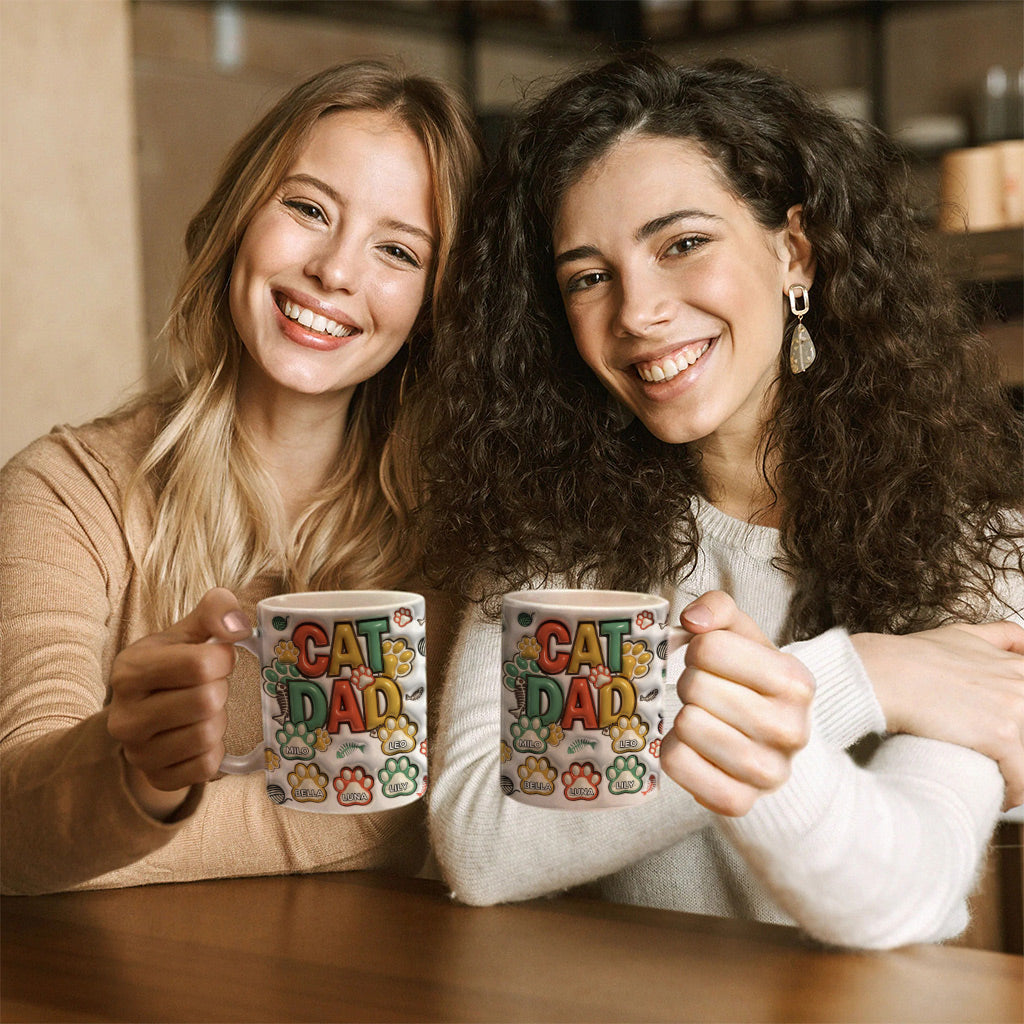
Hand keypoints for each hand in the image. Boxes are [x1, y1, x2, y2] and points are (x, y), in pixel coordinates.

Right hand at [107, 588, 250, 818]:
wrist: (146, 714)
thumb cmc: (173, 666)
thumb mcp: (188, 631)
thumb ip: (215, 611)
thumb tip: (238, 626)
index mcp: (129, 671)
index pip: (199, 664)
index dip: (223, 659)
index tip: (219, 659)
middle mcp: (125, 716)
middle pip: (206, 701)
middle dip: (220, 690)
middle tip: (211, 687)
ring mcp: (137, 753)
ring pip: (208, 736)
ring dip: (219, 720)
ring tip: (204, 711)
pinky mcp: (156, 778)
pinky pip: (207, 767)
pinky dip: (216, 750)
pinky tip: (202, 736)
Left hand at [660, 591, 814, 816]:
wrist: (772, 744)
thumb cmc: (749, 681)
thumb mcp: (743, 636)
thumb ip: (719, 608)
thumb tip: (692, 619)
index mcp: (795, 681)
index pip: (709, 647)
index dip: (698, 649)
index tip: (710, 661)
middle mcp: (791, 729)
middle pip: (694, 687)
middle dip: (690, 684)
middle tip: (705, 693)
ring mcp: (768, 773)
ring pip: (686, 726)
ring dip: (682, 717)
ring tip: (702, 718)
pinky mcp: (739, 802)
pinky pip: (676, 764)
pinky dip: (673, 751)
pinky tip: (693, 748)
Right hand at [852, 622, 1023, 809]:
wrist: (883, 673)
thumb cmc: (910, 657)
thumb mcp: (960, 634)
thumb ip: (998, 636)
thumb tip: (1021, 641)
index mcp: (1015, 665)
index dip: (1017, 721)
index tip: (1009, 735)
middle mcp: (1021, 684)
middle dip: (1017, 747)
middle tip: (999, 758)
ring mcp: (1015, 709)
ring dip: (1018, 772)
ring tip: (1000, 782)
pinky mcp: (1002, 735)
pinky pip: (1022, 779)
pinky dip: (1014, 793)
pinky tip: (1000, 796)